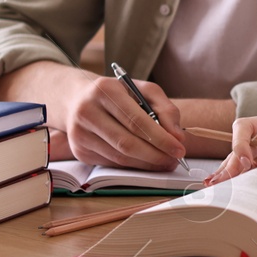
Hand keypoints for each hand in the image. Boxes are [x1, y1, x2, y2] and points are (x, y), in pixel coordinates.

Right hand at [60, 72, 186, 169]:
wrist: (77, 100)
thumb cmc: (118, 94)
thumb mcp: (143, 90)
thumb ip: (165, 109)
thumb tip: (177, 137)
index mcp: (105, 90)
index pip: (135, 120)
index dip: (160, 138)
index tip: (179, 148)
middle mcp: (87, 112)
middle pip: (126, 143)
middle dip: (155, 155)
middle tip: (175, 160)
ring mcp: (80, 134)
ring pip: (119, 158)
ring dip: (147, 164)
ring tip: (165, 162)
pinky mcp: (80, 151)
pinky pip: (112, 164)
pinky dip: (133, 166)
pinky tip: (146, 162)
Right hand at [207, 114, 256, 184]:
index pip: (246, 127)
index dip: (239, 142)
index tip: (244, 162)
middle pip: (238, 148)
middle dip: (230, 164)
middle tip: (224, 184)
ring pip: (238, 163)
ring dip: (228, 175)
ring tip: (215, 189)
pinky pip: (246, 175)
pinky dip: (235, 183)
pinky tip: (223, 192)